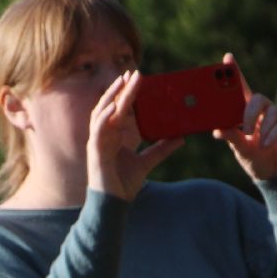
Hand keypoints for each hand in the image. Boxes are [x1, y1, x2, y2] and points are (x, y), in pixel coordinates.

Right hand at [87, 70, 184, 199]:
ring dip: (111, 96)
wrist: (115, 204)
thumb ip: (161, 149)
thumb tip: (180, 137)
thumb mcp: (147, 162)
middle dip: (121, 89)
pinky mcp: (95, 152)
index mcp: (114, 135)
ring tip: (122, 82)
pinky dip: (104, 118)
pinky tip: (113, 108)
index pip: (119, 108)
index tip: (137, 77)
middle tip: (133, 73)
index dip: (126, 92)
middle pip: (111, 106)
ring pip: (101, 113)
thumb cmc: (124, 184)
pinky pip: (98, 131)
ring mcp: (98, 142)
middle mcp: (104, 135)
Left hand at [214, 54, 276, 181]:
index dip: (235, 74)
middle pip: (259, 98)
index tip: (227, 58)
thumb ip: (232, 139)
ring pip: (273, 112)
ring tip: (260, 145)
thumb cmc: (258, 160)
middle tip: (245, 128)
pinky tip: (268, 145)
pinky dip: (275, 134)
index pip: (242, 91)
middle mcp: (266, 113)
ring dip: (264, 129)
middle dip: (250, 111)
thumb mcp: (242, 151)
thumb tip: (218, 130)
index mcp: (250, 116)